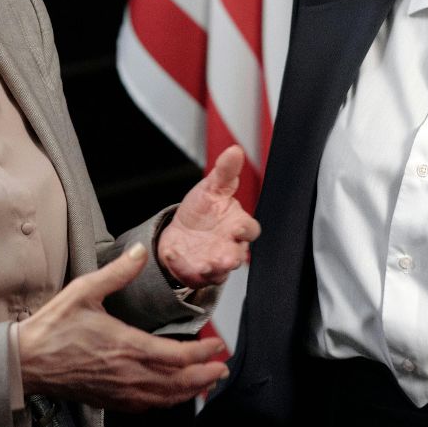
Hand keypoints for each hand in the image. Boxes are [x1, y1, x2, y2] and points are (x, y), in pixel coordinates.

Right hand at [15, 244, 230, 411]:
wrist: (25, 362)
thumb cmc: (52, 328)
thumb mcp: (84, 291)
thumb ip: (117, 272)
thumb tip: (140, 252)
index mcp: (126, 346)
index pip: (178, 356)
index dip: (203, 353)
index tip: (217, 345)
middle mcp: (128, 373)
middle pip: (179, 382)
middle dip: (205, 375)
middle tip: (221, 368)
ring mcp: (119, 391)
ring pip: (165, 398)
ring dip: (190, 391)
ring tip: (205, 383)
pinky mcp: (109, 400)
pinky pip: (146, 407)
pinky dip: (166, 402)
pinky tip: (171, 396)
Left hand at [157, 146, 261, 288]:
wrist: (180, 232)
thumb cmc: (202, 210)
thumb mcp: (211, 187)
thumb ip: (225, 171)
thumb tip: (235, 150)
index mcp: (237, 224)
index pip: (250, 229)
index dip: (245, 230)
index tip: (236, 228)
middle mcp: (230, 245)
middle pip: (238, 255)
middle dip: (232, 257)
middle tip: (226, 257)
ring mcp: (216, 261)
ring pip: (222, 269)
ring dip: (216, 268)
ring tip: (207, 264)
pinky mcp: (201, 273)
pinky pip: (199, 276)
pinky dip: (189, 269)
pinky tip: (177, 257)